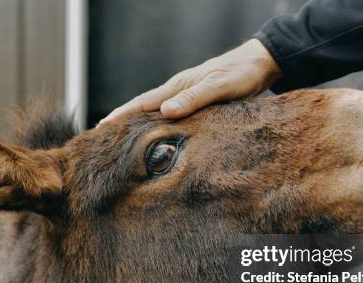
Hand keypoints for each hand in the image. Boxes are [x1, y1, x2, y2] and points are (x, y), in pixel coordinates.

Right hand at [99, 39, 281, 124]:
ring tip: (122, 138)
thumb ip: (194, 99)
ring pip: (155, 111)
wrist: (260, 63)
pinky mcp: (196, 101)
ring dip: (137, 123)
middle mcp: (178, 91)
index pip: (142, 102)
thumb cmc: (241, 74)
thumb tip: (165, 112)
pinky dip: (157, 123)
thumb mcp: (219, 87)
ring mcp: (186, 95)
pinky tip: (156, 132)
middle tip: (103, 138)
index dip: (121, 115)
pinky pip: (170, 114)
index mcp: (178, 87)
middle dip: (122, 120)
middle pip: (143, 106)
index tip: (101, 128)